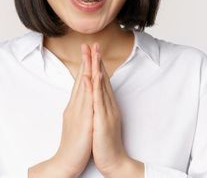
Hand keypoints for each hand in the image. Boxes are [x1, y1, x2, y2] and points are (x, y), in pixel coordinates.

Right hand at [30, 44, 93, 177]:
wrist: (66, 162)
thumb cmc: (73, 145)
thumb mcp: (77, 123)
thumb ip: (79, 110)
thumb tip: (82, 101)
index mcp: (75, 107)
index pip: (80, 82)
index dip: (85, 67)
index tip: (88, 52)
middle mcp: (75, 106)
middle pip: (81, 79)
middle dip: (86, 61)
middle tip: (88, 44)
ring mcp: (78, 112)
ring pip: (83, 86)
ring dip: (87, 68)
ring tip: (91, 53)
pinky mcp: (83, 121)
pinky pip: (86, 101)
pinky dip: (88, 87)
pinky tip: (90, 77)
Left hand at [89, 43, 143, 176]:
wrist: (114, 162)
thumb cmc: (105, 144)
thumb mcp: (101, 122)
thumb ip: (99, 109)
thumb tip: (96, 98)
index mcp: (107, 106)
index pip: (101, 81)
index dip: (97, 65)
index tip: (92, 51)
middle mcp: (109, 105)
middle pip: (103, 79)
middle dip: (97, 60)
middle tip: (93, 43)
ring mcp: (107, 112)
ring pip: (101, 86)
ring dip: (97, 68)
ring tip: (94, 53)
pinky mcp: (103, 120)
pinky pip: (98, 101)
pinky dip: (96, 87)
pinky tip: (93, 76)